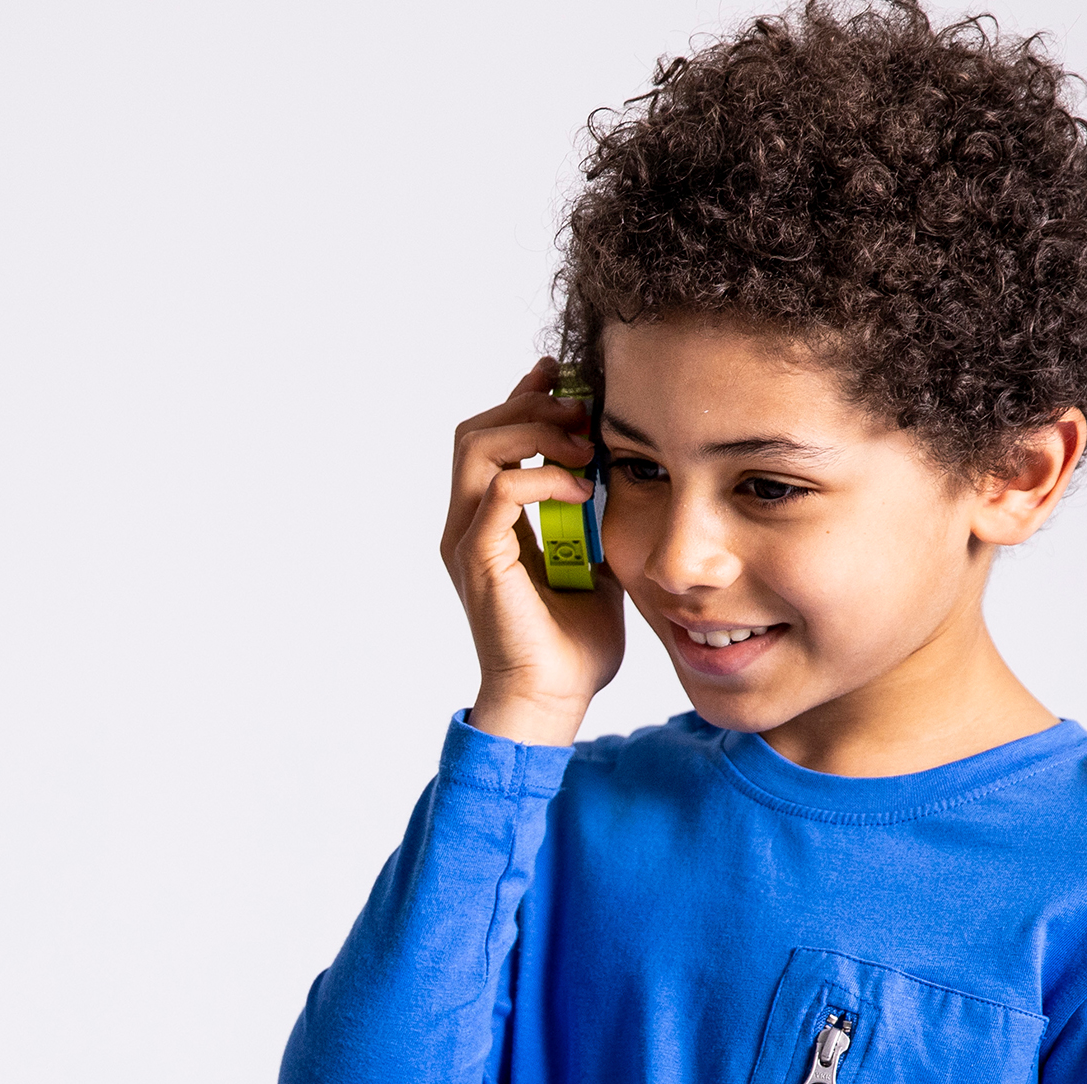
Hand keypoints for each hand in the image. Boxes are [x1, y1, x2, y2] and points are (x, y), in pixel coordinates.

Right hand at [441, 357, 628, 745]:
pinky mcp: (479, 559)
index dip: (525, 399)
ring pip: (477, 447)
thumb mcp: (594, 560)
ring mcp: (468, 541)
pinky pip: (500, 491)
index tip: (568, 382)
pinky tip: (580, 487)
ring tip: (582, 446)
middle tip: (582, 412)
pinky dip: (542, 477)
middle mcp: (467, 526)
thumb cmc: (573, 643)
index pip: (490, 438)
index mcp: (487, 524)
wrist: (554, 697)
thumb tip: (619, 475)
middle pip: (476, 430)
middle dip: (530, 406)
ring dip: (534, 432)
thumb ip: (593, 516)